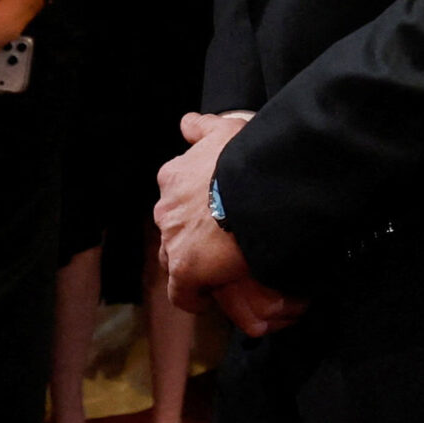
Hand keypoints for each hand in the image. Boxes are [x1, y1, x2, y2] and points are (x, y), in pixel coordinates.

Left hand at [157, 110, 308, 336]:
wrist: (257, 188)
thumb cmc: (245, 157)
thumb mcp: (224, 130)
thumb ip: (202, 127)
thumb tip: (187, 124)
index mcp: (173, 176)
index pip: (173, 196)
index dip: (191, 206)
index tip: (208, 213)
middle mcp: (166, 208)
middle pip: (171, 228)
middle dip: (188, 235)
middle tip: (217, 240)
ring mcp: (173, 239)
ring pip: (173, 258)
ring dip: (190, 263)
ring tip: (215, 269)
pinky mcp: (185, 269)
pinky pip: (182, 292)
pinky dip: (192, 297)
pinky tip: (206, 299)